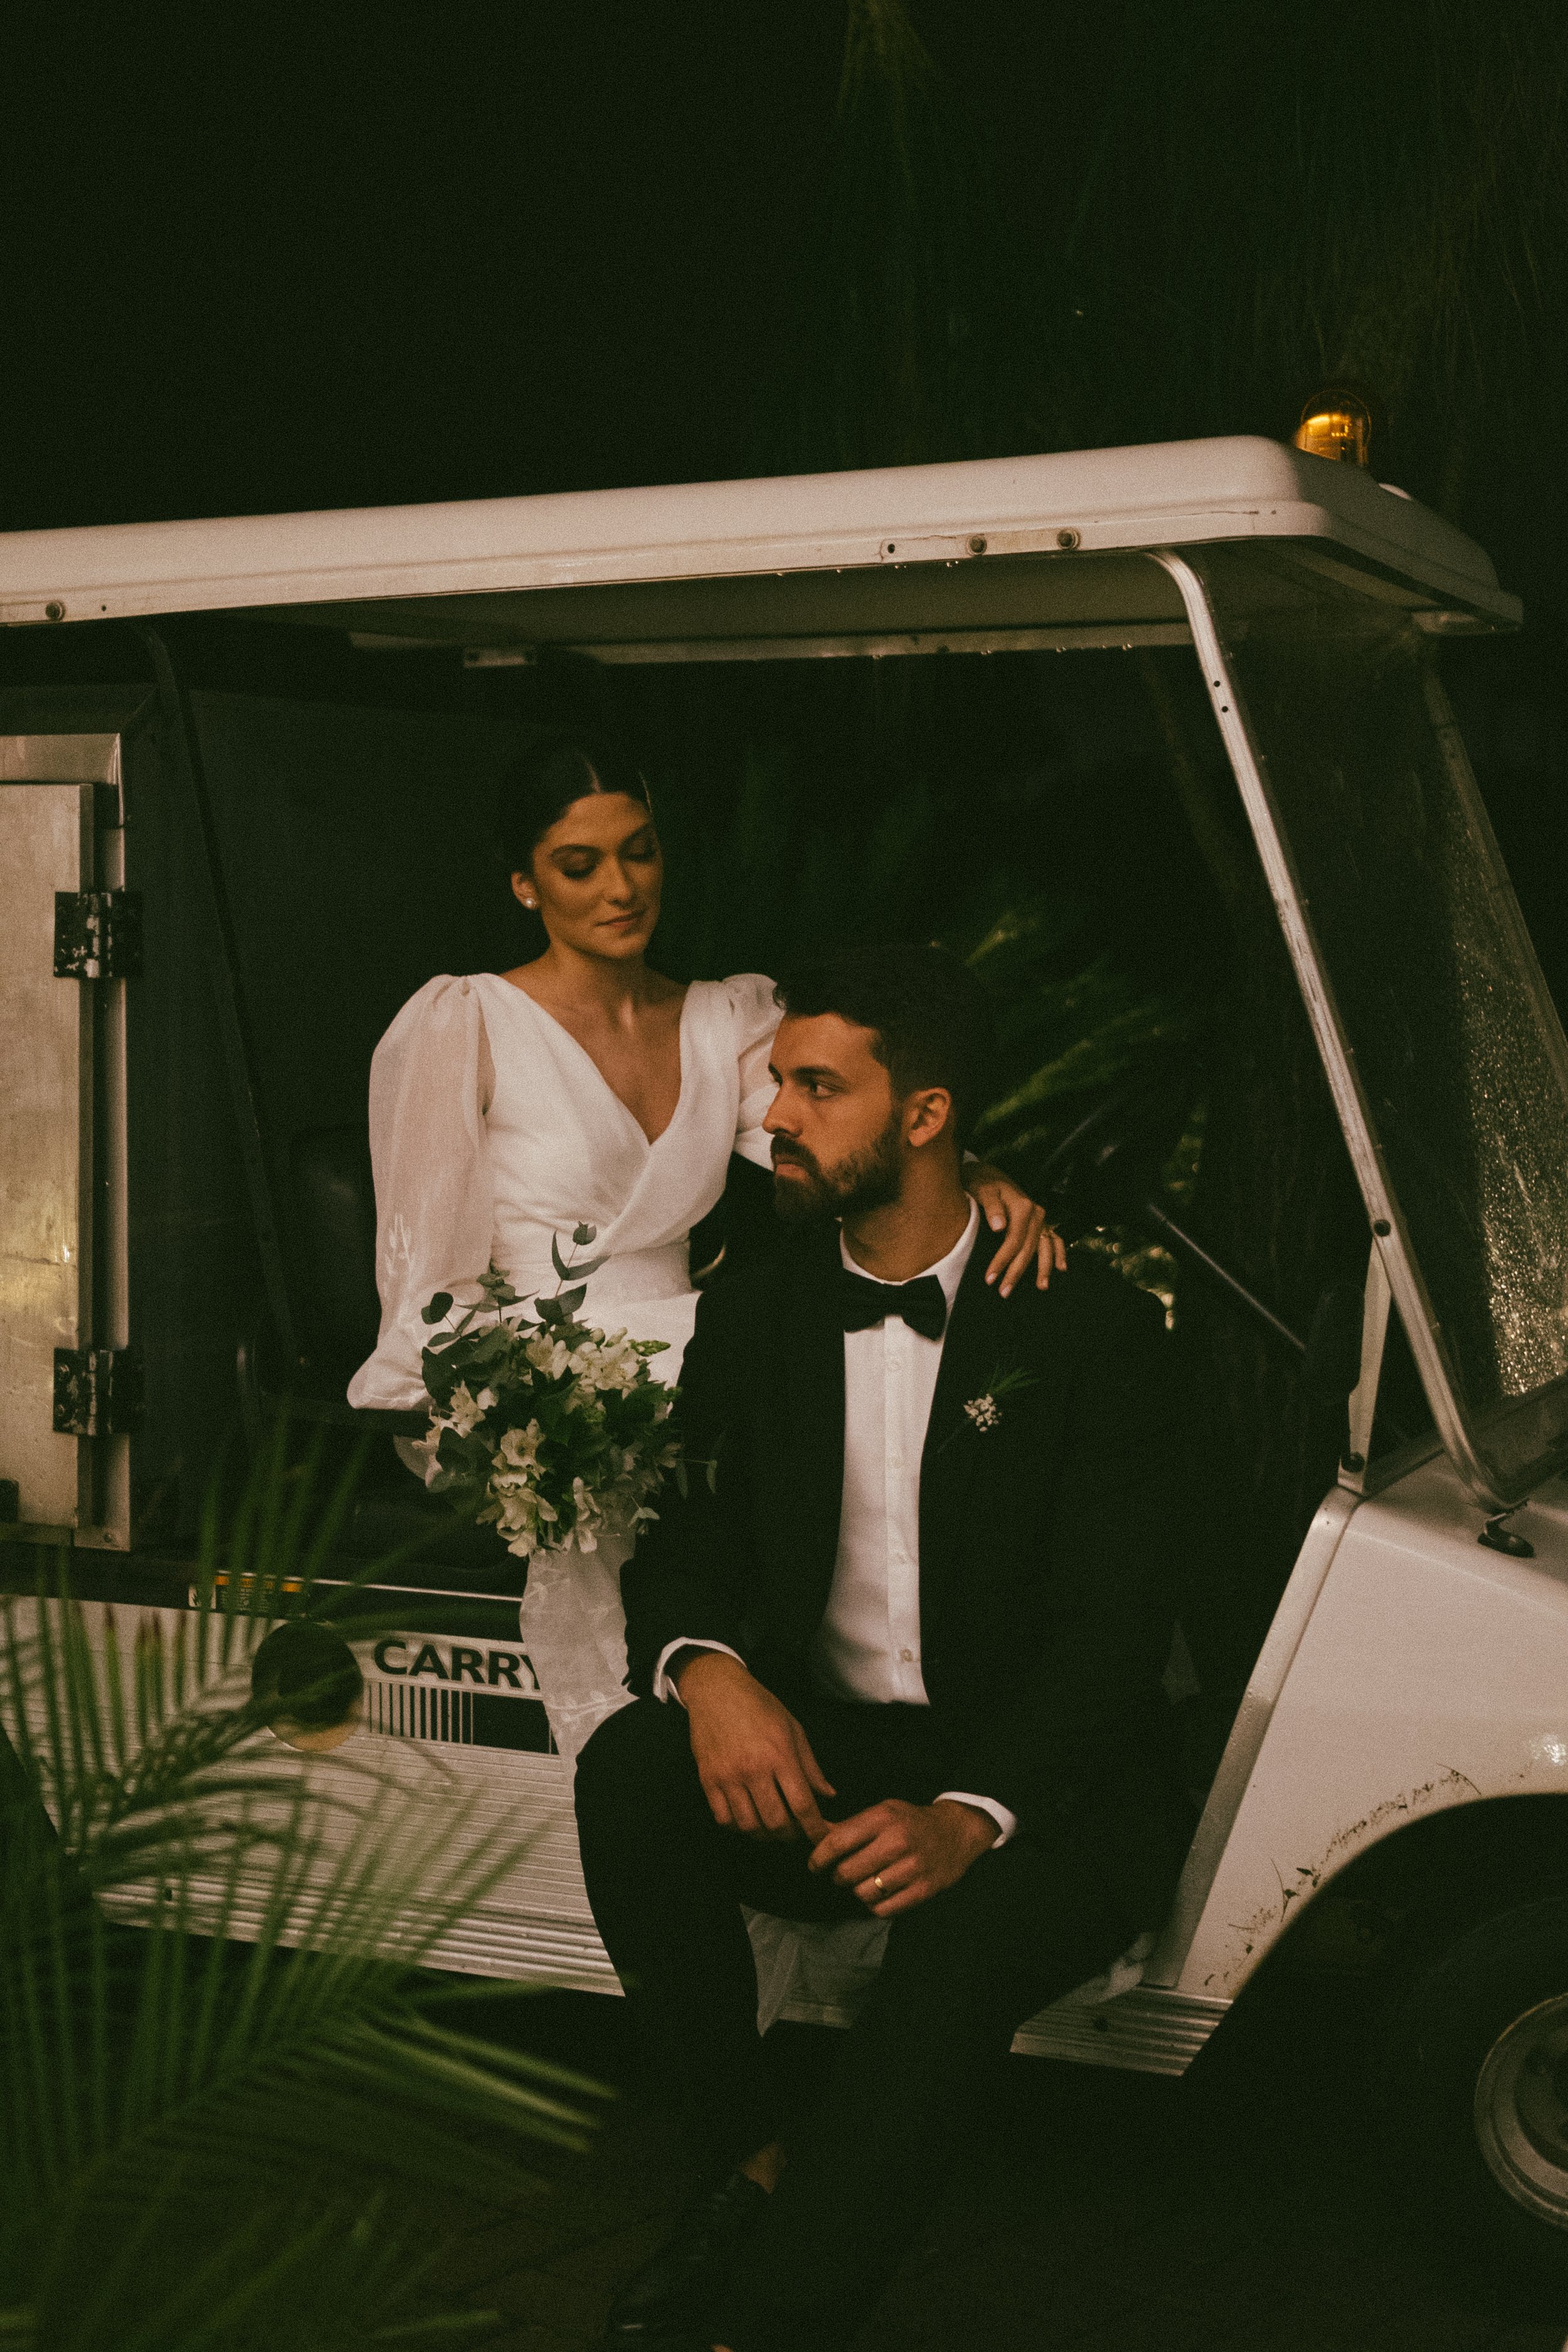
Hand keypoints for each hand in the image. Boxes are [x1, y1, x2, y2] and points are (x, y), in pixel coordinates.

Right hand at [676, 1651, 834, 1842]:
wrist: (717, 1690)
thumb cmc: (760, 1706)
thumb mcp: (793, 1729)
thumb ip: (811, 1766)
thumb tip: (828, 1796)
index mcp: (780, 1755)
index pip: (802, 1805)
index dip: (815, 1829)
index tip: (822, 1837)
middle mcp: (754, 1769)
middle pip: (776, 1823)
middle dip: (791, 1835)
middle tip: (796, 1830)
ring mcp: (728, 1776)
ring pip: (749, 1826)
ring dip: (765, 1835)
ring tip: (773, 1826)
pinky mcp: (708, 1780)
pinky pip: (724, 1819)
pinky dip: (739, 1827)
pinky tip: (749, 1818)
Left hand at [807, 1796, 997, 1916]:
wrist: (955, 1832)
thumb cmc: (910, 1822)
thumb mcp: (882, 1811)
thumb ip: (849, 1825)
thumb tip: (813, 1833)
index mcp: (883, 1817)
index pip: (838, 1841)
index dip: (819, 1857)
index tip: (814, 1865)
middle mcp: (897, 1842)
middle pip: (846, 1873)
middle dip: (837, 1877)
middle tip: (840, 1874)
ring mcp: (912, 1868)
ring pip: (862, 1894)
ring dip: (856, 1891)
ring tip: (863, 1882)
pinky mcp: (923, 1890)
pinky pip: (882, 1909)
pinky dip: (874, 1905)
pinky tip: (879, 1893)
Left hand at [963, 1163, 1066, 1295]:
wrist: (989, 1173)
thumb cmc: (983, 1182)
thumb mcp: (983, 1189)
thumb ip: (991, 1207)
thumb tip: (999, 1227)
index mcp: (1022, 1207)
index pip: (1013, 1241)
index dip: (1002, 1261)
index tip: (990, 1278)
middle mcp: (1036, 1214)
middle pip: (1028, 1249)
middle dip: (1016, 1272)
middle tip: (1004, 1292)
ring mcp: (1041, 1219)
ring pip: (1045, 1247)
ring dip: (1043, 1268)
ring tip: (1041, 1287)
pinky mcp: (1040, 1222)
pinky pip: (1055, 1239)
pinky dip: (1059, 1253)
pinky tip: (1061, 1269)